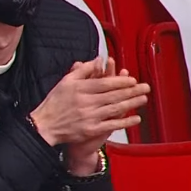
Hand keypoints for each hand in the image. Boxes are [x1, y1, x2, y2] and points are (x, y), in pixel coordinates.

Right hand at [30, 57, 147, 148]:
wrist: (45, 125)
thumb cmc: (55, 103)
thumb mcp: (65, 82)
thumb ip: (82, 70)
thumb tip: (97, 60)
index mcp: (79, 89)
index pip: (105, 83)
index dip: (120, 81)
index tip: (132, 79)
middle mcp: (85, 102)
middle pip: (113, 95)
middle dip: (132, 91)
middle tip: (145, 87)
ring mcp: (90, 116)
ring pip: (115, 108)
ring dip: (131, 104)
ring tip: (143, 99)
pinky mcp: (91, 129)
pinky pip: (112, 125)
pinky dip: (125, 122)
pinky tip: (135, 118)